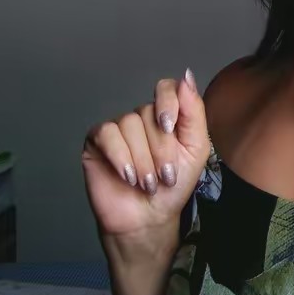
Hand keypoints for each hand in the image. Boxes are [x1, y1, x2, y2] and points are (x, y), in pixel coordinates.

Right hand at [82, 69, 210, 239]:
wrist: (149, 218)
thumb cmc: (174, 185)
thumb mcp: (195, 148)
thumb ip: (193, 111)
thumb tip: (185, 76)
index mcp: (167, 114)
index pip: (166, 88)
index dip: (168, 102)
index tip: (169, 127)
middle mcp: (142, 117)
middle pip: (148, 112)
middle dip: (159, 150)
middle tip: (164, 177)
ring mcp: (119, 128)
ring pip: (128, 124)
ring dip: (141, 160)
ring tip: (147, 183)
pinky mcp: (97, 141)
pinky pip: (107, 134)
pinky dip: (120, 156)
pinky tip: (127, 176)